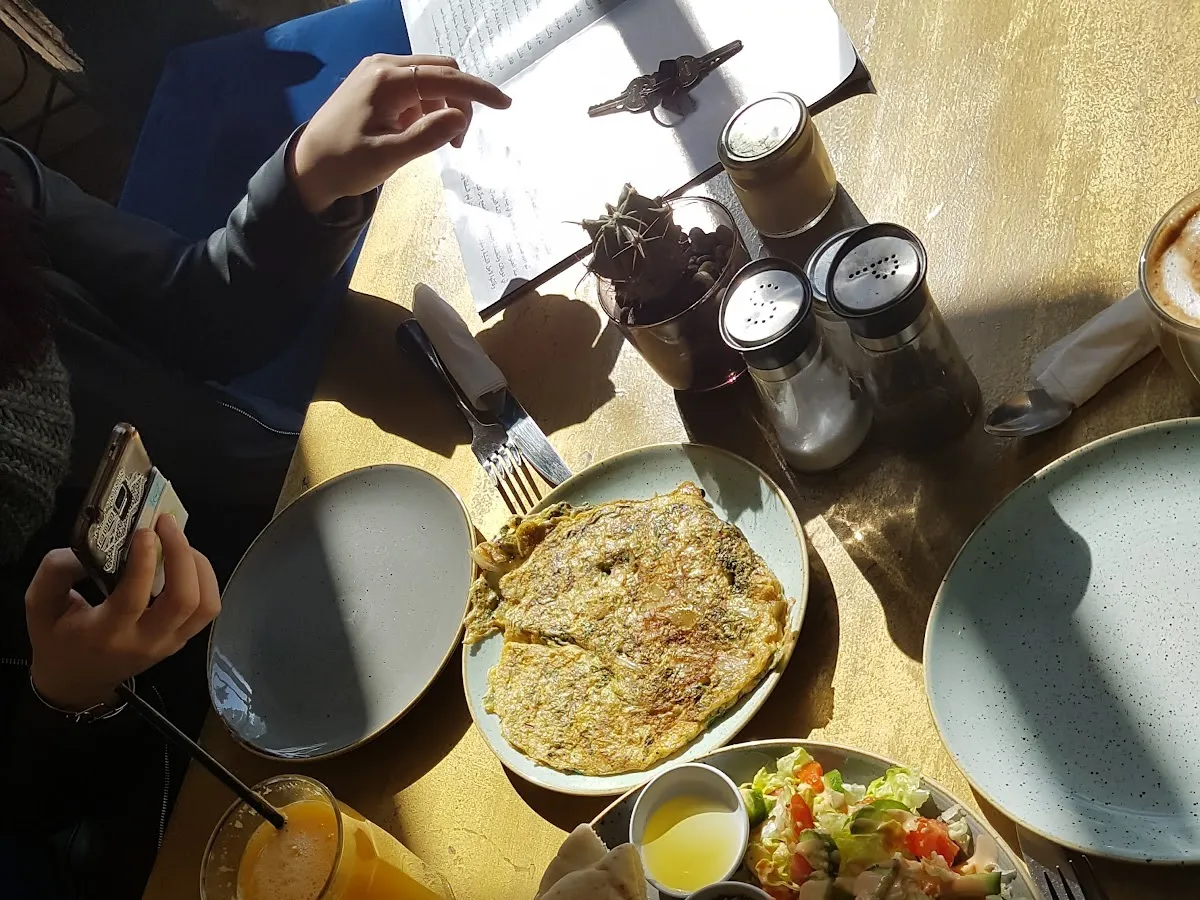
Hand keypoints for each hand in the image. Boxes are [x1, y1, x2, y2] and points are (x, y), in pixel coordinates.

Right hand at [26, 516, 220, 711]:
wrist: (75, 683)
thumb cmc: (56, 639)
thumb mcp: (39, 605)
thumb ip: (57, 571)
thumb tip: (91, 545)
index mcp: (104, 635)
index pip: (134, 599)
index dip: (143, 562)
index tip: (144, 532)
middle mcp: (144, 641)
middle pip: (184, 601)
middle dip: (182, 555)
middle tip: (166, 523)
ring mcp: (168, 643)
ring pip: (205, 605)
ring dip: (198, 566)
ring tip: (178, 541)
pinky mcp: (181, 640)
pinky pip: (206, 608)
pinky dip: (203, 579)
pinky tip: (184, 560)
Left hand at [290, 54, 511, 213]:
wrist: (308, 167)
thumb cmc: (345, 165)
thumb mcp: (389, 157)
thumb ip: (427, 136)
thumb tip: (461, 118)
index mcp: (387, 80)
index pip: (445, 78)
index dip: (479, 91)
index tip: (505, 104)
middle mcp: (384, 66)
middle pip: (442, 71)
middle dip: (461, 102)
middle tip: (459, 142)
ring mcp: (379, 72)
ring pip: (431, 78)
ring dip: (445, 106)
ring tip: (441, 142)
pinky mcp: (376, 83)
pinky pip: (416, 86)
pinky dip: (429, 106)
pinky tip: (421, 132)